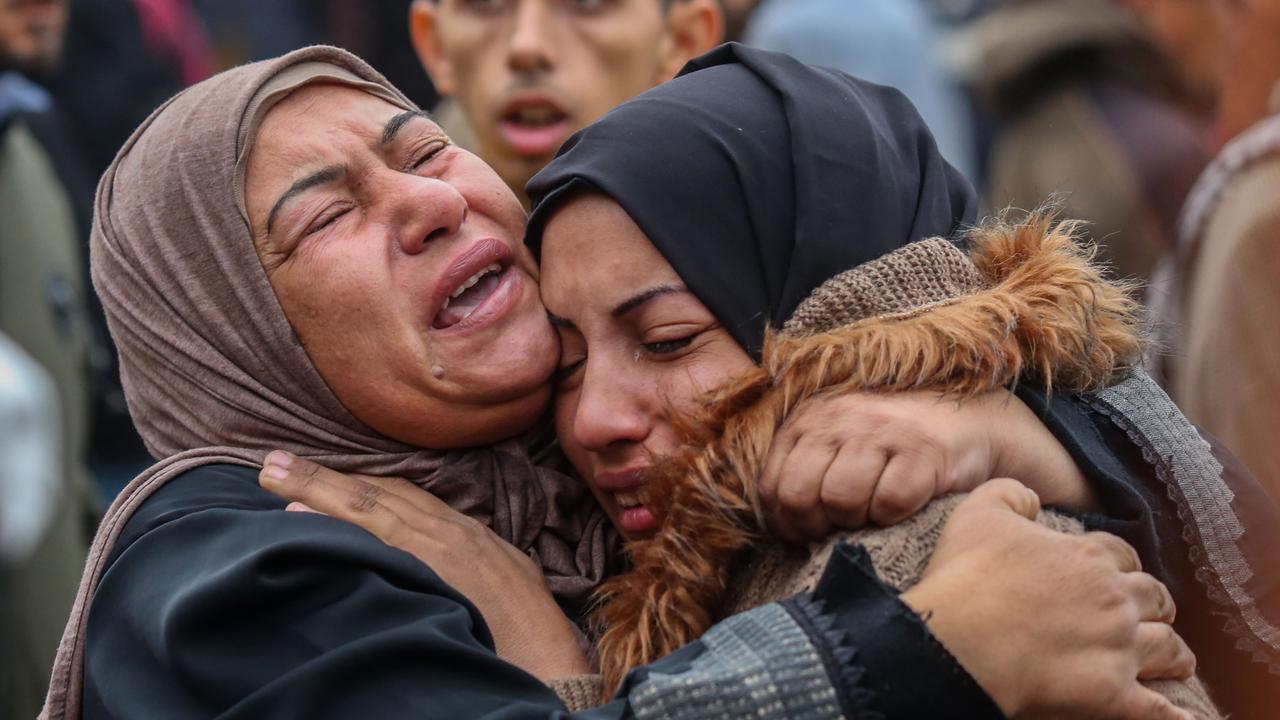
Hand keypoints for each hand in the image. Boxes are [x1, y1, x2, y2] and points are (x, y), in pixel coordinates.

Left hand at [258, 451, 590, 682]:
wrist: (555, 662)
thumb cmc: (530, 635)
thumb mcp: (505, 585)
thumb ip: (467, 568)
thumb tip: (435, 571)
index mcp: (469, 535)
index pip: (406, 498)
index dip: (360, 485)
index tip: (320, 478)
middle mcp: (453, 533)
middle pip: (381, 494)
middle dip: (327, 477)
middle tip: (274, 462)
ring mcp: (439, 549)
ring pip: (371, 507)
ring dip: (319, 488)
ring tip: (273, 475)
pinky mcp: (430, 570)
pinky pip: (375, 538)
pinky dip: (336, 520)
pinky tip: (300, 514)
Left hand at [760, 390, 1095, 541]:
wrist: (967, 421)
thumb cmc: (890, 447)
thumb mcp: (837, 443)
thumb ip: (802, 470)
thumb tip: (778, 525)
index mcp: (811, 419)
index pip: (773, 485)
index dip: (785, 522)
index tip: (805, 534)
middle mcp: (841, 419)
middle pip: (800, 495)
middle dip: (817, 526)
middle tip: (841, 528)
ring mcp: (882, 432)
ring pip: (841, 500)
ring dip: (856, 523)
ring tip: (871, 516)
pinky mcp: (922, 451)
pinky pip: (889, 503)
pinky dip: (892, 518)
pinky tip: (901, 508)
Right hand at [902, 479, 1195, 719]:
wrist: (962, 641)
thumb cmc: (968, 576)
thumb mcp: (978, 513)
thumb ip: (1009, 494)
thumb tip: (1032, 499)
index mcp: (1085, 558)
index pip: (1119, 553)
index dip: (1119, 560)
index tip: (1114, 567)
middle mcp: (1114, 600)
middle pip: (1152, 596)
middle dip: (1155, 602)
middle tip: (1152, 610)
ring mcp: (1118, 649)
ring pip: (1166, 647)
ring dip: (1174, 652)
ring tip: (1178, 661)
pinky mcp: (1112, 695)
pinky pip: (1156, 709)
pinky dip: (1175, 716)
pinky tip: (1186, 719)